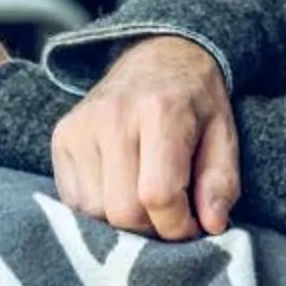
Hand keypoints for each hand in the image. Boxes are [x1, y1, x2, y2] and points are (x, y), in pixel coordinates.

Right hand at [50, 35, 239, 240]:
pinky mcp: (62, 137)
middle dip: (151, 228)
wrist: (158, 57)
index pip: (158, 195)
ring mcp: (80, 126)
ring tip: (145, 201)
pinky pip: (73, 201)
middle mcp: (113, 115)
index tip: (193, 225)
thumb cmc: (195, 103)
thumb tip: (212, 225)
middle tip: (169, 214)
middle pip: (122, 210)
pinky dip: (99, 210)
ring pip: (94, 212)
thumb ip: (221, 182)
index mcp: (161, 110)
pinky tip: (120, 190)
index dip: (178, 226)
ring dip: (123, 222)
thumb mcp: (224, 135)